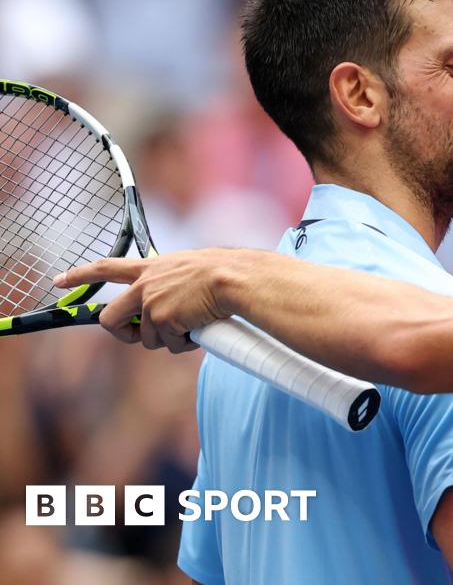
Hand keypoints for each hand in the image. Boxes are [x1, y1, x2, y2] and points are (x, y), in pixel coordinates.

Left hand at [54, 249, 246, 352]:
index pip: (106, 268)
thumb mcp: (188, 268)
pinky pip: (170, 345)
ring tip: (192, 325)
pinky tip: (199, 329)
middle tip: (139, 335)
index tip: (59, 280)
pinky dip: (185, 343)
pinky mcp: (161, 319)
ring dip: (168, 339)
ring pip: (145, 338)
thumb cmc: (223, 272)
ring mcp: (150, 303)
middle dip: (122, 333)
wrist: (233, 278)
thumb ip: (171, 283)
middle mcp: (144, 284)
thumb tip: (172, 308)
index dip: (80, 275)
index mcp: (150, 267)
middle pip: (110, 317)